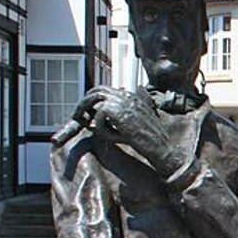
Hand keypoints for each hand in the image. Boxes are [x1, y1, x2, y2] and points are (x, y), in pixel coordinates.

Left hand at [72, 87, 188, 174]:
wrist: (160, 147)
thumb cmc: (150, 140)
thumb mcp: (133, 126)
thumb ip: (117, 119)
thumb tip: (95, 121)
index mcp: (132, 96)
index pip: (108, 90)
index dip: (95, 99)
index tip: (88, 111)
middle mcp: (127, 95)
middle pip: (98, 90)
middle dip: (85, 102)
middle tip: (78, 114)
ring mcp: (122, 101)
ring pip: (94, 98)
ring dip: (84, 109)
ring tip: (81, 121)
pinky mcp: (117, 110)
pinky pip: (98, 116)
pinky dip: (101, 128)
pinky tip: (112, 137)